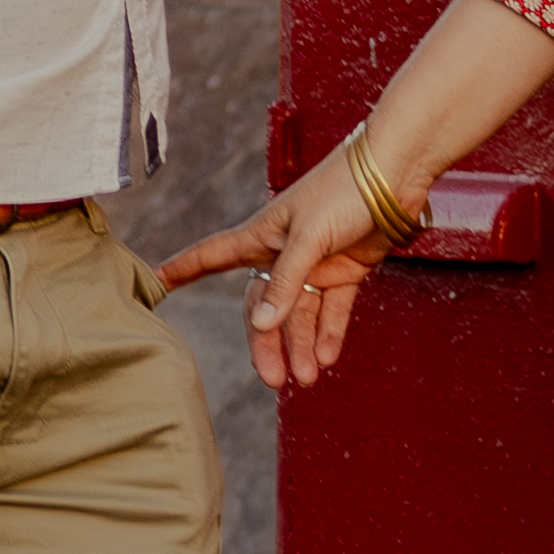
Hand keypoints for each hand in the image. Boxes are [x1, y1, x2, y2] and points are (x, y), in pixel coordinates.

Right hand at [153, 139, 412, 390]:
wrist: (396, 173)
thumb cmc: (344, 191)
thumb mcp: (308, 237)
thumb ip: (284, 282)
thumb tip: (261, 325)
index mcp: (263, 234)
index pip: (214, 255)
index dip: (185, 268)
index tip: (157, 281)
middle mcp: (285, 251)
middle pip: (265, 306)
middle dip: (267, 343)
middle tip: (273, 381)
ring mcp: (316, 262)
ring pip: (301, 314)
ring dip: (303, 345)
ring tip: (308, 378)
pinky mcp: (347, 268)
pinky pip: (333, 309)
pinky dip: (331, 333)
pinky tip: (328, 358)